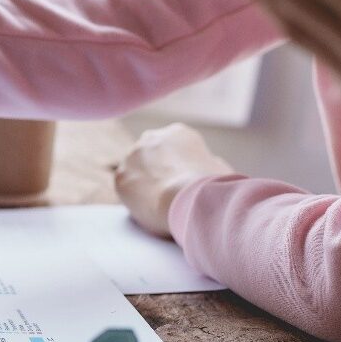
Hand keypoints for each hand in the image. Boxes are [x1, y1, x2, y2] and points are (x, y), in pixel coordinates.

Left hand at [114, 124, 233, 237]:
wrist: (188, 199)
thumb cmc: (212, 186)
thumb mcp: (220, 168)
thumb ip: (207, 163)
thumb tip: (208, 167)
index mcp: (178, 133)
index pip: (174, 147)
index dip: (179, 166)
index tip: (183, 180)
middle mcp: (151, 138)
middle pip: (151, 155)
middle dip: (157, 171)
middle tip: (168, 192)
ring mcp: (132, 156)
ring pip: (136, 170)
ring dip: (144, 183)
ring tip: (160, 203)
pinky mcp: (121, 177)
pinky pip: (126, 187)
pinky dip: (135, 198)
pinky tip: (149, 207)